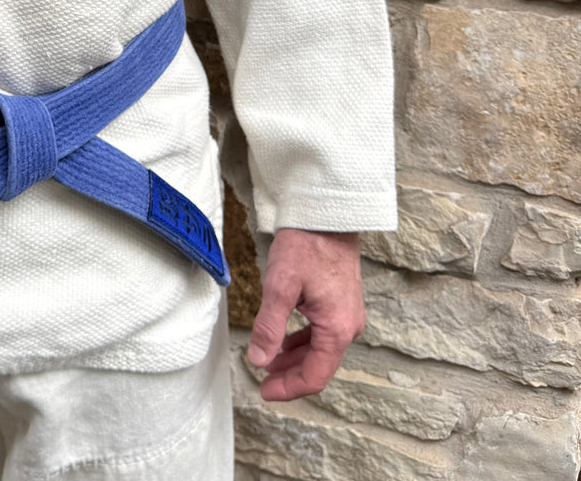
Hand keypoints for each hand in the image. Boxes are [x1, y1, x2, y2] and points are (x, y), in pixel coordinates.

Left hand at [246, 228, 364, 401]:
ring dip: (294, 359)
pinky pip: (322, 333)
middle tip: (262, 381)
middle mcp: (348, 326)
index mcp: (337, 329)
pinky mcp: (341, 302)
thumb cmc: (306, 245)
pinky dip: (301, 341)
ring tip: (267, 361)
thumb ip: (269, 326)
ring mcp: (346, 314)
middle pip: (319, 366)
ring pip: (320, 350)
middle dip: (290, 376)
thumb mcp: (280, 286)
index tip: (264, 392)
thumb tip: (258, 360)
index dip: (289, 389)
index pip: (315, 376)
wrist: (327, 216)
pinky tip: (282, 339)